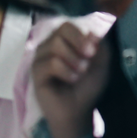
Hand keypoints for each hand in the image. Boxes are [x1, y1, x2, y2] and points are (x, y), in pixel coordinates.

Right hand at [32, 23, 110, 137]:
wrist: (78, 110)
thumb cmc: (87, 87)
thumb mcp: (101, 64)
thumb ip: (100, 46)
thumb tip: (92, 32)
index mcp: (63, 43)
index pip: (67, 26)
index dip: (80, 35)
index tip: (92, 51)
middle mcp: (49, 47)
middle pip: (60, 31)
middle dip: (78, 45)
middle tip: (87, 62)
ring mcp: (40, 59)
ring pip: (54, 45)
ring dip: (73, 59)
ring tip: (79, 74)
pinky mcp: (35, 73)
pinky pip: (50, 63)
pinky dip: (65, 71)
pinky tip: (71, 80)